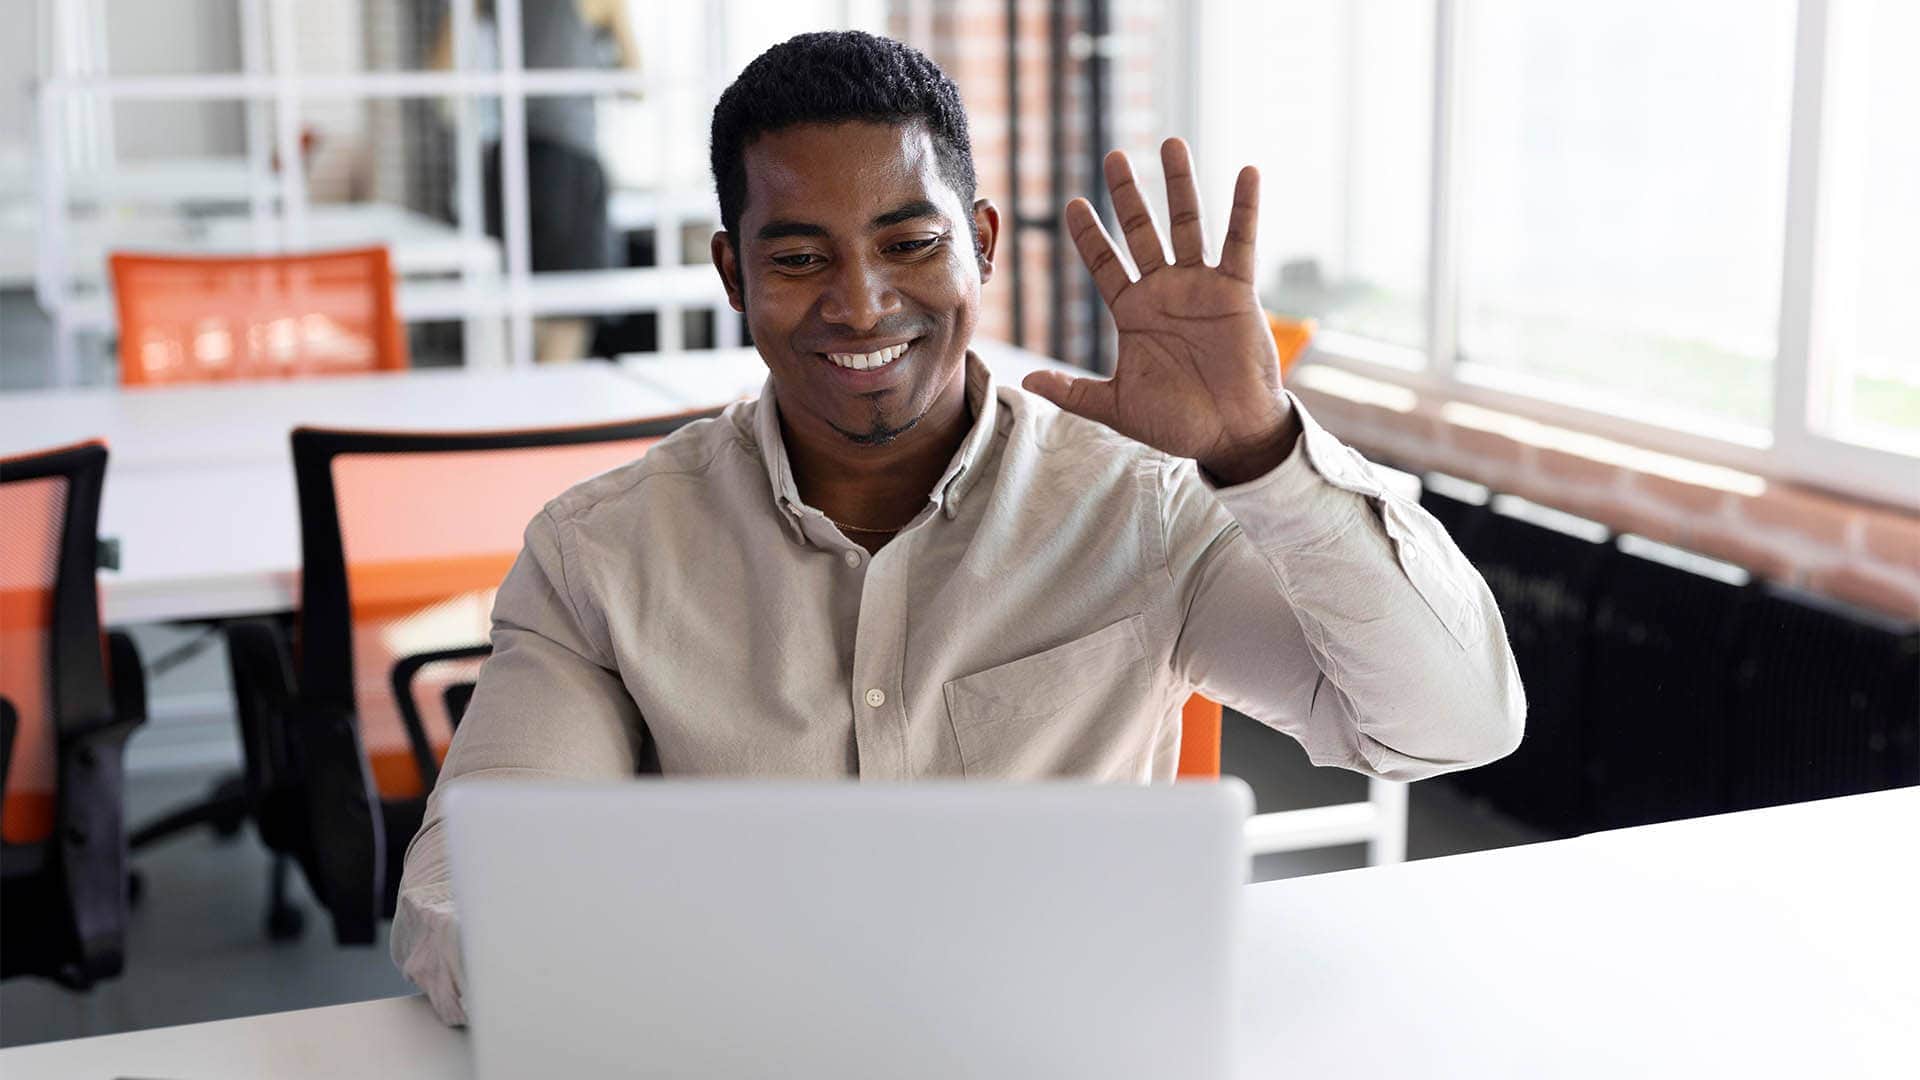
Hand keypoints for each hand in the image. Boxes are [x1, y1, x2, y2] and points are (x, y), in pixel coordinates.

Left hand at [1021, 139, 1299, 485]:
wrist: (1230, 436)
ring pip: (1187, 225)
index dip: (1088, 235)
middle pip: (1141, 231)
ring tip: (1171, 143)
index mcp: (1133, 313)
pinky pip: (1241, 243)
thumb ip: (1074, 392)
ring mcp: (1201, 287)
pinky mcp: (1237, 291)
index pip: (1104, 263)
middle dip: (1127, 195)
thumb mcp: (1117, 408)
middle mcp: (1164, 291)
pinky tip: (1246, 173)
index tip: (1071, 203)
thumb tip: (1026, 382)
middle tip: (1113, 156)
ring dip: (1180, 185)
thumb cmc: (1177, 422)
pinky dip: (1245, 209)